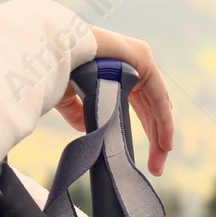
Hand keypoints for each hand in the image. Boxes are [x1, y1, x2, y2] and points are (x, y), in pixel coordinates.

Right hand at [54, 28, 174, 175]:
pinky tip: (164, 143)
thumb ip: (78, 112)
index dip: (147, 133)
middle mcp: (133, 66)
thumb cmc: (55, 68)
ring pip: (158, 106)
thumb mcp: (70, 97)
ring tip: (160, 161)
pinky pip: (158, 97)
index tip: (148, 159)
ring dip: (161, 136)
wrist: (51, 48)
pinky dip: (163, 121)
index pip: (141, 107)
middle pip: (152, 109)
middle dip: (156, 140)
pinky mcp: (143, 59)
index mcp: (119, 73)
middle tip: (157, 168)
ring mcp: (140, 60)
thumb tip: (86, 127)